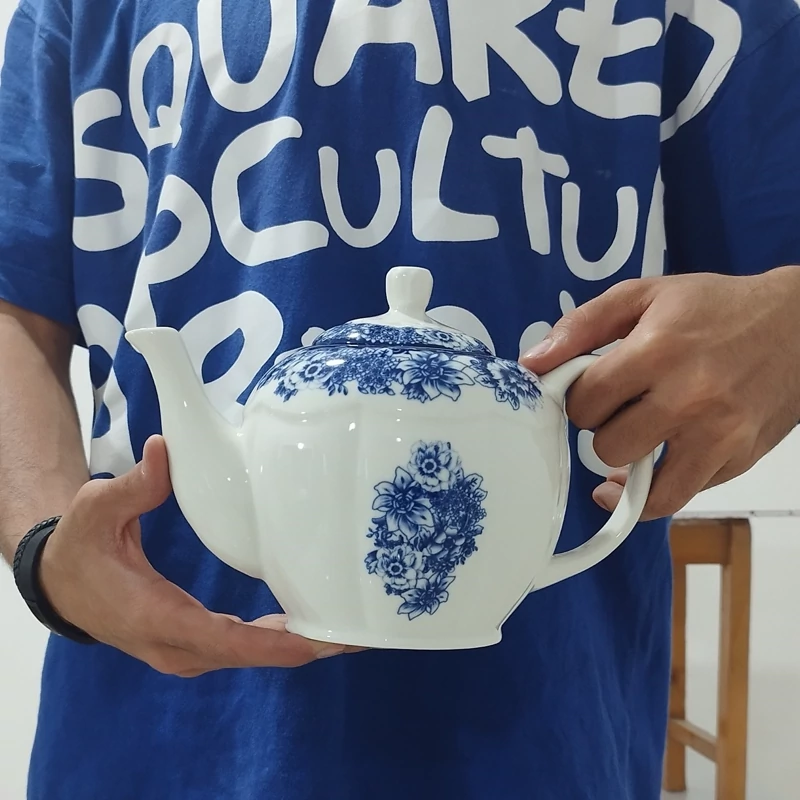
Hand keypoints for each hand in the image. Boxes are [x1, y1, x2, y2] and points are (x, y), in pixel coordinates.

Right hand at [39, 436, 353, 675]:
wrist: (59, 583)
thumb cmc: (80, 546)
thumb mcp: (98, 509)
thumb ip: (133, 486)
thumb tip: (163, 450)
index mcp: (157, 618)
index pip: (226, 641)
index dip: (276, 645)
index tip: (322, 642)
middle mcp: (177, 647)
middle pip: (252, 655)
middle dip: (306, 646)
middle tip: (358, 630)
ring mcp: (186, 651)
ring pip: (251, 655)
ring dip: (299, 645)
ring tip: (348, 627)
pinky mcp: (194, 643)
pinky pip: (244, 647)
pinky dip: (279, 640)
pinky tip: (310, 623)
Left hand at [521, 267, 799, 519]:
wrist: (799, 327)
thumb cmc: (714, 307)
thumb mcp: (643, 295)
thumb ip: (581, 326)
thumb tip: (531, 363)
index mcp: (658, 350)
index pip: (584, 401)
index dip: (577, 397)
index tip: (590, 388)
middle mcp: (688, 398)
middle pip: (605, 445)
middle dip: (601, 428)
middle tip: (618, 407)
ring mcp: (717, 436)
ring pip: (638, 484)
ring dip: (625, 463)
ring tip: (634, 437)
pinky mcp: (736, 460)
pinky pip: (676, 499)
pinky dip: (653, 493)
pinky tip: (645, 475)